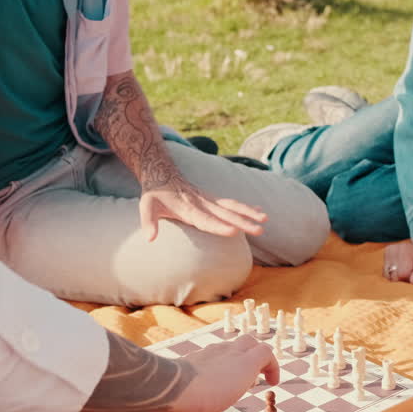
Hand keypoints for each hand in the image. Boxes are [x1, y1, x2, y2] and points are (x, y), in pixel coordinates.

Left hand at [139, 180, 266, 241]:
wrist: (161, 172)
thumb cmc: (154, 193)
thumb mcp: (146, 206)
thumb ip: (149, 222)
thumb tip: (150, 239)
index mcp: (188, 208)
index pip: (205, 220)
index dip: (219, 226)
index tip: (234, 231)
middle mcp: (202, 203)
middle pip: (225, 214)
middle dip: (243, 221)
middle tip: (259, 229)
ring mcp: (209, 200)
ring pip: (232, 206)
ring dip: (249, 213)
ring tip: (265, 220)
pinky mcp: (212, 199)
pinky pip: (231, 203)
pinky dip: (246, 207)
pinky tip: (259, 211)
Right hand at [153, 336, 279, 411]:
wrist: (173, 390)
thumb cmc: (172, 404)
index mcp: (194, 367)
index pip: (208, 373)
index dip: (213, 393)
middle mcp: (211, 356)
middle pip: (229, 349)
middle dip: (237, 365)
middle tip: (238, 386)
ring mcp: (229, 355)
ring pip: (248, 343)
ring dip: (254, 359)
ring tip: (259, 381)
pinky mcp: (246, 361)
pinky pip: (266, 353)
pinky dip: (272, 365)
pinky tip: (274, 383)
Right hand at [383, 231, 412, 284]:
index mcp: (405, 249)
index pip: (402, 274)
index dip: (412, 279)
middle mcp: (393, 249)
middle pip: (393, 276)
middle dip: (405, 280)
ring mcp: (387, 254)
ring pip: (389, 277)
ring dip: (400, 279)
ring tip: (411, 271)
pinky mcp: (385, 259)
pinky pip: (386, 276)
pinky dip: (395, 277)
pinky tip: (404, 271)